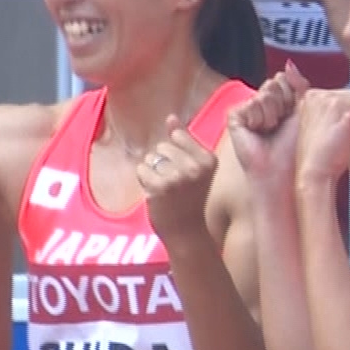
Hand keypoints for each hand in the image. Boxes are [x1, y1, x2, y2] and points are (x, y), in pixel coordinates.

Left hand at [136, 116, 218, 242]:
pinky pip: (141, 170)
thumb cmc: (191, 199)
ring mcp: (177, 176)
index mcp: (208, 159)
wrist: (187, 232)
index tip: (184, 172)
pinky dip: (144, 181)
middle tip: (174, 185)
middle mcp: (195, 166)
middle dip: (162, 163)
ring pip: (150, 158)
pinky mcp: (160, 187)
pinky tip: (155, 194)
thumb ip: (185, 140)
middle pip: (162, 147)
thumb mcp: (196, 168)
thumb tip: (171, 117)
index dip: (174, 153)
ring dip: (152, 172)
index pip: (178, 136)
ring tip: (165, 190)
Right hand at [227, 63, 309, 183]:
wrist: (281, 170)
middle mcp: (259, 103)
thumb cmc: (294, 147)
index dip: (291, 95)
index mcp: (276, 101)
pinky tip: (258, 131)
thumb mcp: (302, 110)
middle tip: (280, 124)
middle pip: (273, 83)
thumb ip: (297, 85)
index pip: (282, 79)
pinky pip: (250, 104)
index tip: (293, 115)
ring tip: (270, 130)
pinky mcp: (234, 117)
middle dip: (282, 103)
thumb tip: (288, 64)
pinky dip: (258, 118)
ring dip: (272, 114)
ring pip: (263, 94)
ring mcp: (245, 110)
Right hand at [296, 89, 349, 181]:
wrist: (316, 173)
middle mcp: (318, 93)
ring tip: (345, 135)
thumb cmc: (324, 155)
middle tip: (342, 134)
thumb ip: (337, 108)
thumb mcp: (326, 124)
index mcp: (312, 96)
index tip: (337, 131)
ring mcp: (328, 98)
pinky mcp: (340, 106)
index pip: (349, 94)